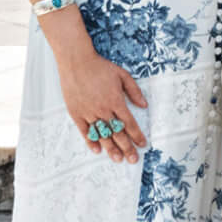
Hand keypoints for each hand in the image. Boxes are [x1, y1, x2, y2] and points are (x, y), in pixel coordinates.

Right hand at [54, 44, 148, 163]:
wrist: (76, 62)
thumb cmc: (101, 67)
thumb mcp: (123, 75)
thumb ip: (134, 92)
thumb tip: (144, 106)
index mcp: (116, 101)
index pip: (130, 123)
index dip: (137, 135)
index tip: (143, 144)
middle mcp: (103, 110)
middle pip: (117, 133)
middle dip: (127, 147)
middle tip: (133, 159)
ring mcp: (88, 112)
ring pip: (101, 134)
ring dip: (110, 148)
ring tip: (118, 159)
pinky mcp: (76, 113)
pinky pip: (84, 131)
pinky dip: (91, 141)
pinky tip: (97, 150)